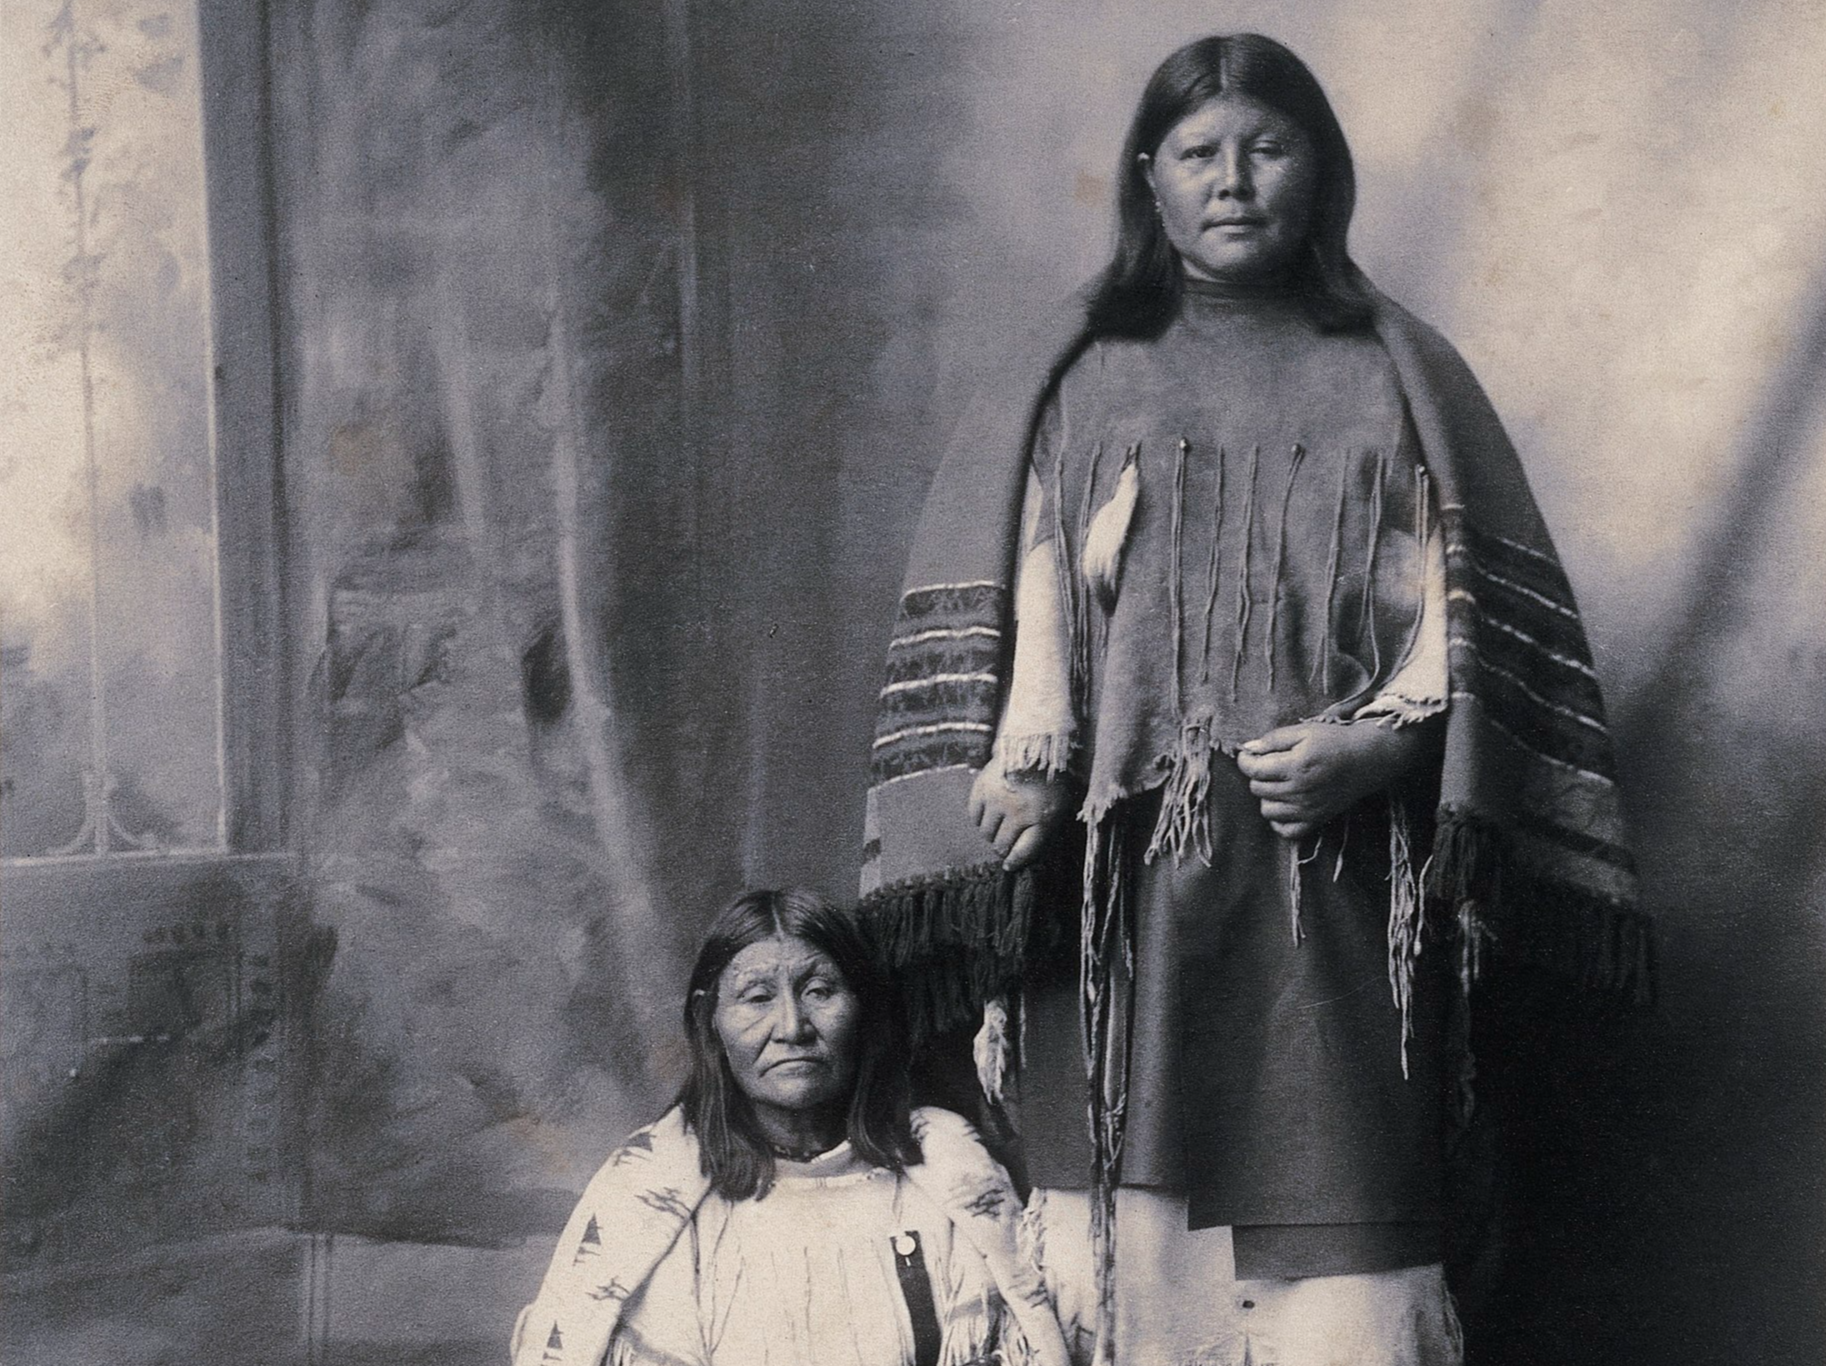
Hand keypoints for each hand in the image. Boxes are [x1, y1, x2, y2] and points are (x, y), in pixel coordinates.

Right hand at [968, 767, 1074, 870]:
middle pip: (1002, 844)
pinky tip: (988, 814)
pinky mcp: (982, 788)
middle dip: (1003, 848)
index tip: (1009, 865)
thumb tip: (1018, 855)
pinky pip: (975, 815)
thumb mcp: (1058, 807)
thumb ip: (1043, 831)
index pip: (1023, 851)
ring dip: (991, 834)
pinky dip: (980, 819)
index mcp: (1042, 817)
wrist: (1037, 744)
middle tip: (1003, 845)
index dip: (1015, 861)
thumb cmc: (1050, 780)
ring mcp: (998, 799)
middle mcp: (1018, 811)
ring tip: (997, 828)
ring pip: (986, 832)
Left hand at [1234, 719, 1440, 840]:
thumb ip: (1273, 739)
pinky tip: (1286, 804)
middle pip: (1257, 789)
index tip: (1250, 753)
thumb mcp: (1304, 731)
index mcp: (1295, 766)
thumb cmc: (1336, 741)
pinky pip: (1285, 830)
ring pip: (1267, 810)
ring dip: (1268, 796)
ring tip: (1280, 782)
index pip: (1252, 770)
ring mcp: (1308, 810)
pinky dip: (1280, 820)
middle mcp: (1300, 791)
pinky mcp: (1316, 820)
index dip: (1245, 759)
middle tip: (1270, 763)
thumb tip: (1248, 749)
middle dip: (1258, 774)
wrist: (1368, 759)